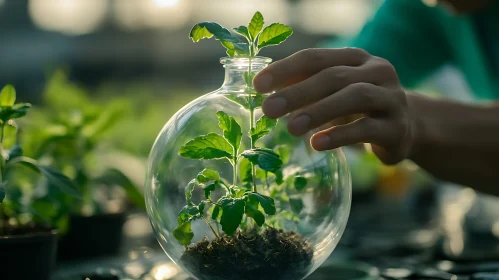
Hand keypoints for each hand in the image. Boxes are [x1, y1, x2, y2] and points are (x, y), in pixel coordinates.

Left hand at [253, 48, 415, 164]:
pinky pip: (368, 129)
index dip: (285, 69)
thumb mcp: (334, 92)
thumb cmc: (359, 108)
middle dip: (298, 92)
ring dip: (319, 111)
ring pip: (355, 97)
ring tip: (291, 128)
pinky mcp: (397, 127)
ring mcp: (391, 98)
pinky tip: (317, 144)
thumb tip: (264, 90)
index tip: (258, 85)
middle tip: (269, 109)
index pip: (316, 58)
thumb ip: (305, 86)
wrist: (407, 128)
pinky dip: (340, 135)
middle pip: (333, 76)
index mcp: (356, 58)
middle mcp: (377, 71)